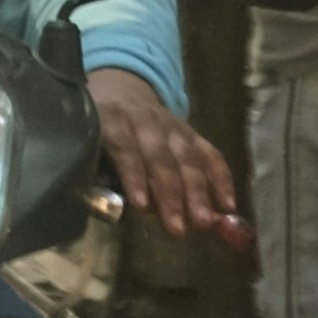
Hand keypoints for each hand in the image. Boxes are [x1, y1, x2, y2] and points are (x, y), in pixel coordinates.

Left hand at [88, 69, 244, 245]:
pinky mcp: (192, 132)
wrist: (120, 89)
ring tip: (204, 222)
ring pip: (187, 158)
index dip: (134, 176)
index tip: (141, 206)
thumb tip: (122, 209)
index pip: (125, 147)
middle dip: (171, 195)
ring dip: (198, 192)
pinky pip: (210, 155)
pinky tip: (227, 206)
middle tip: (178, 228)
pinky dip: (222, 180)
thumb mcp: (89, 142)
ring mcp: (173, 126)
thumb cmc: (99, 129)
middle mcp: (145, 120)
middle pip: (160, 157)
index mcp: (112, 119)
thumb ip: (101, 172)